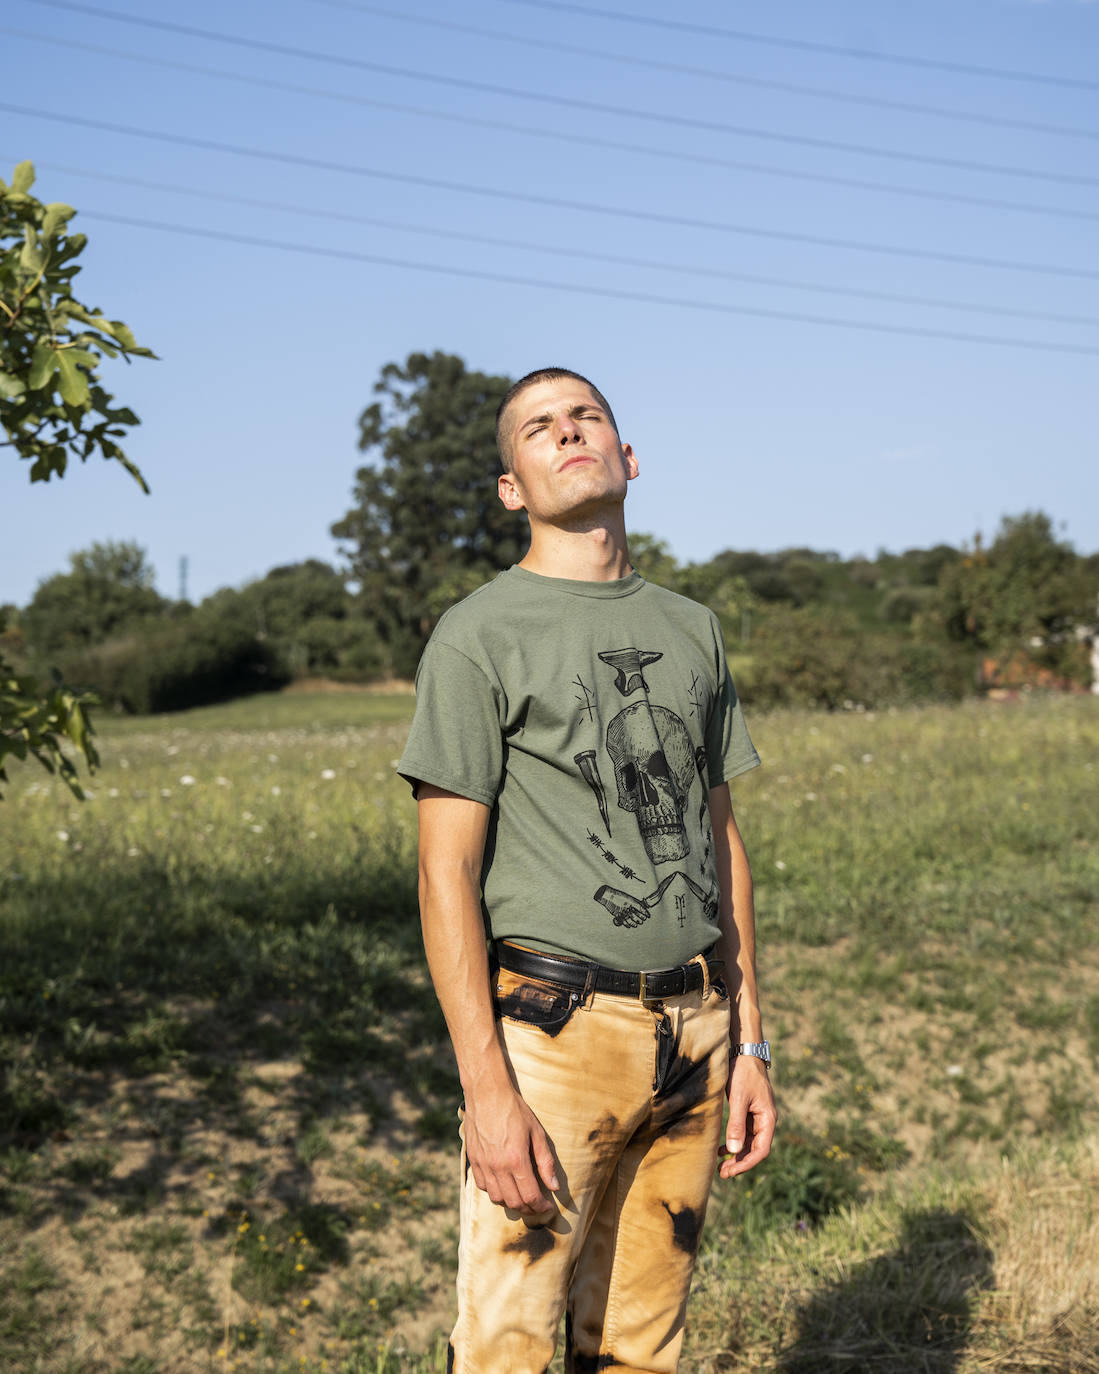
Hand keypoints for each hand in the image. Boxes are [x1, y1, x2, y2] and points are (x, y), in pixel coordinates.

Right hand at [463, 1083, 559, 1215]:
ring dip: (511, 1203)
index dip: (540, 1206)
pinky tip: (504, 1185)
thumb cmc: (515, 1110)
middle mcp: (498, 1166)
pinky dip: (494, 1192)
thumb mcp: (537, 1132)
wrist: (487, 1093)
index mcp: (516, 1159)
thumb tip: (554, 1186)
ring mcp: (483, 1164)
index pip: (530, 1196)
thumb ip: (545, 1162)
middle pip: (514, 1202)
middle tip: (536, 1205)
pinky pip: (483, 1186)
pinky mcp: (473, 1160)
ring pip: (496, 1198)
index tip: (547, 1207)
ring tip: (521, 1197)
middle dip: (528, 1209)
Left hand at [718, 1055, 775, 1179]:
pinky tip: (721, 1150)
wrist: (744, 1052)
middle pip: (755, 1149)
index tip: (731, 1171)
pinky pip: (743, 1133)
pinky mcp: (749, 1111)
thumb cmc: (743, 1073)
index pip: (761, 1150)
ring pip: (748, 1142)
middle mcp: (765, 1120)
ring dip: (736, 1154)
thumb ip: (736, 1124)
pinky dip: (733, 1142)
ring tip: (720, 1166)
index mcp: (768, 1119)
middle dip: (739, 1162)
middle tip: (722, 1174)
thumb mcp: (738, 1098)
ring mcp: (757, 1116)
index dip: (746, 1163)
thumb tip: (734, 1150)